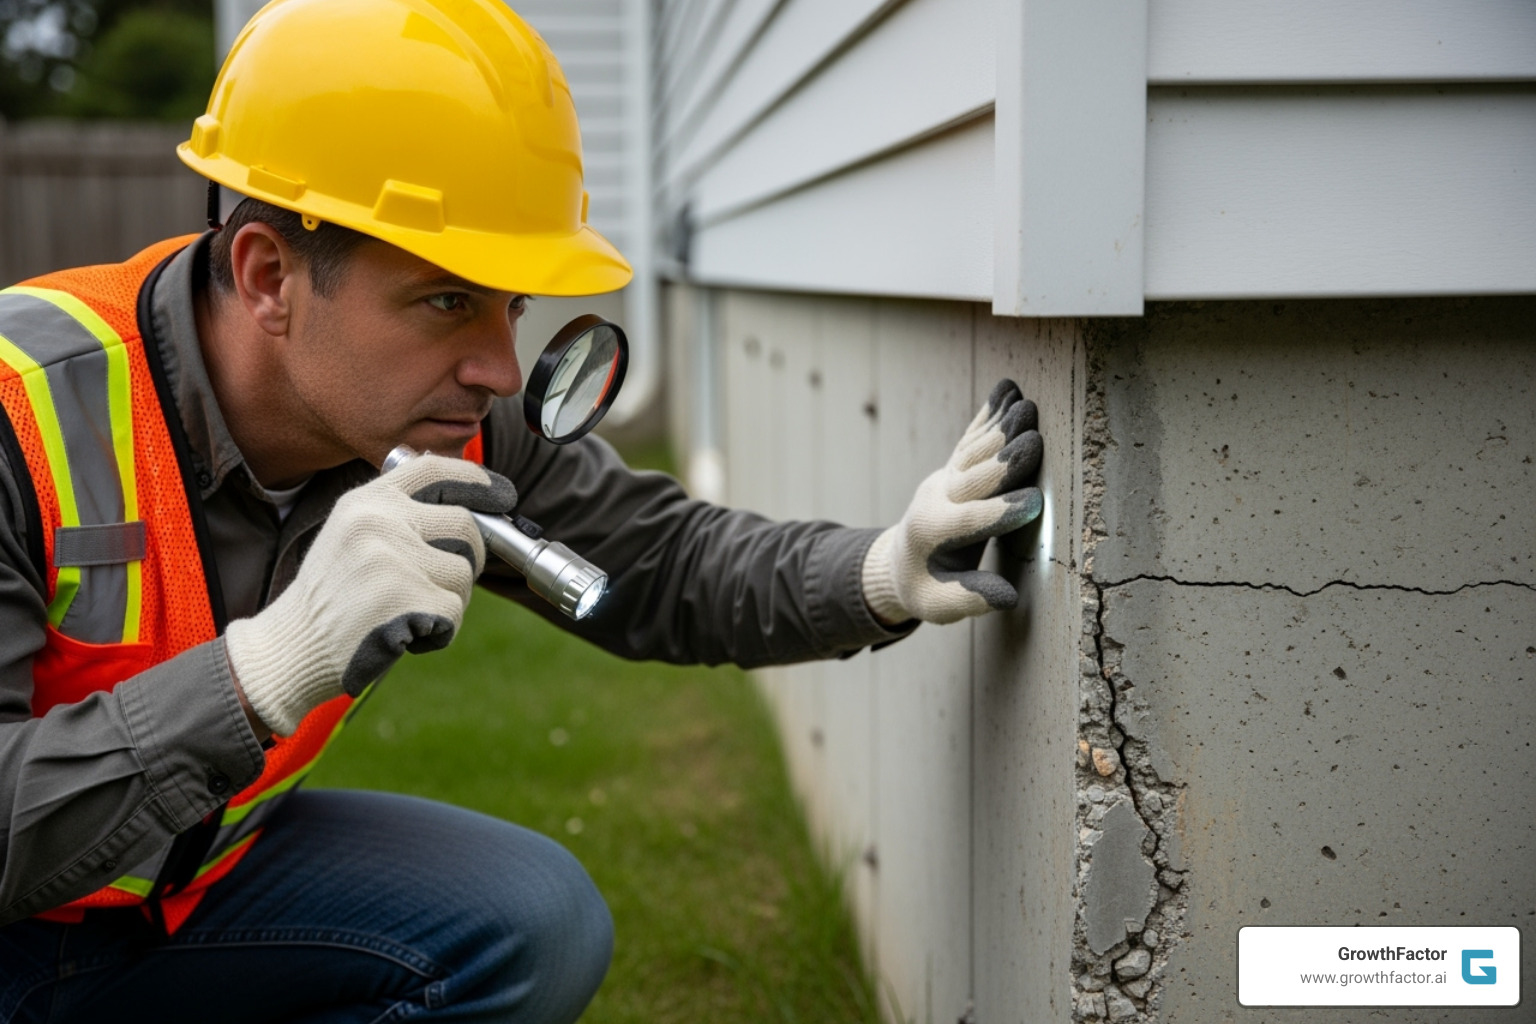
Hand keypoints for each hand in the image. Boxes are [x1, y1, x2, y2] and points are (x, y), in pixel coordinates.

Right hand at [225, 454, 516, 735]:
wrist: (292, 648)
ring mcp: (392, 559)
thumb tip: (472, 507)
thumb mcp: (352, 536)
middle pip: (466, 525)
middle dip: (469, 557)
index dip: (475, 479)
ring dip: (452, 599)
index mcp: (365, 501)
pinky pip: (454, 611)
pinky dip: (440, 631)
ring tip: (411, 611)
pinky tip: (405, 635)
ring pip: (465, 572)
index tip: (500, 495)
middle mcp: (379, 522)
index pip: (433, 469)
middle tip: (445, 583)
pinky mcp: (405, 599)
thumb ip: (400, 515)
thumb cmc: (332, 597)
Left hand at [862, 379, 1042, 625]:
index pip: (971, 522)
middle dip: (1004, 461)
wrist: (897, 562)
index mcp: (933, 534)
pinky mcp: (952, 466)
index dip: (1000, 513)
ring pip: (974, 451)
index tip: (1034, 504)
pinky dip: (989, 413)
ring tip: (1028, 407)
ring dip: (1001, 428)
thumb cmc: (924, 587)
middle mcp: (936, 499)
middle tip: (1034, 442)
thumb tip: (1007, 599)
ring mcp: (943, 478)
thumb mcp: (938, 606)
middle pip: (974, 477)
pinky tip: (1008, 389)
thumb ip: (968, 600)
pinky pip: (970, 436)